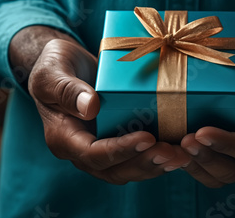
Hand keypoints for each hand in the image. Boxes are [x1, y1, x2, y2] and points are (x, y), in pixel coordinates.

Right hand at [9, 26, 189, 183]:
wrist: (64, 63)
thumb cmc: (54, 65)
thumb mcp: (52, 72)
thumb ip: (66, 90)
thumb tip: (91, 107)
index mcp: (64, 138)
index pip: (93, 154)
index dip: (121, 150)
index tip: (147, 138)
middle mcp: (82, 150)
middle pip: (115, 170)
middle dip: (145, 163)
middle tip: (172, 153)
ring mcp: (100, 147)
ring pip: (129, 169)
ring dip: (156, 165)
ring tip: (181, 155)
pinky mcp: (117, 139)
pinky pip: (137, 156)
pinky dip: (157, 156)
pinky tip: (179, 148)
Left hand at [180, 39, 234, 187]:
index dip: (226, 144)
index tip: (202, 132)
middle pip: (232, 170)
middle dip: (206, 157)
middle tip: (184, 141)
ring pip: (216, 173)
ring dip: (194, 163)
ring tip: (172, 149)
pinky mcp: (226, 145)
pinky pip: (207, 160)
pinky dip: (188, 158)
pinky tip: (170, 146)